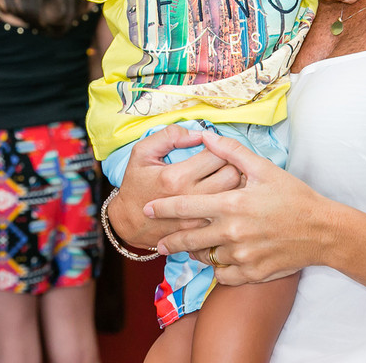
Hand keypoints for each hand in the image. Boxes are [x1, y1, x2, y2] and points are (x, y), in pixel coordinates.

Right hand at [107, 124, 243, 248]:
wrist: (128, 223)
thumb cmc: (136, 185)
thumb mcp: (142, 153)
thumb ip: (169, 136)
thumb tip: (198, 134)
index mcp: (176, 176)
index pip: (217, 154)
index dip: (220, 145)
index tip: (214, 146)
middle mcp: (191, 197)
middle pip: (233, 174)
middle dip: (233, 162)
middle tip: (224, 160)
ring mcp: (199, 217)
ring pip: (236, 195)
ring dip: (236, 182)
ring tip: (225, 176)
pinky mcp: (202, 230)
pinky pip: (228, 213)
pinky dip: (231, 202)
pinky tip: (223, 196)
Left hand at [147, 133, 330, 285]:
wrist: (323, 231)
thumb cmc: (294, 197)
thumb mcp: (264, 169)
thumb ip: (231, 152)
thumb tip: (205, 136)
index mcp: (231, 204)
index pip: (185, 207)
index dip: (162, 208)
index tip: (147, 209)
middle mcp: (232, 232)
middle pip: (188, 239)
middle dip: (170, 240)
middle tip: (160, 242)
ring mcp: (242, 255)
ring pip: (206, 258)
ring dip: (197, 254)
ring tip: (193, 249)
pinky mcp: (253, 273)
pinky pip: (224, 275)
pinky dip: (219, 269)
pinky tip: (220, 260)